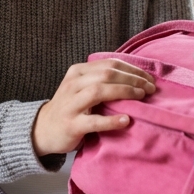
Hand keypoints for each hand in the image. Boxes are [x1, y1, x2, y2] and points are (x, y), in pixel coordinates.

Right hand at [31, 60, 155, 156]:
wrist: (43, 130)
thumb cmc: (71, 107)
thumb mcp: (82, 87)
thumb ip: (102, 80)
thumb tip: (137, 77)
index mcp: (78, 72)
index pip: (110, 64)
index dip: (133, 70)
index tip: (149, 78)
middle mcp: (73, 84)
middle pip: (107, 74)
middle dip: (132, 79)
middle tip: (150, 88)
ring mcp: (70, 104)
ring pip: (99, 91)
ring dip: (124, 92)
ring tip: (141, 97)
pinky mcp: (72, 125)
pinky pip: (93, 121)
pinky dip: (111, 120)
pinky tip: (126, 120)